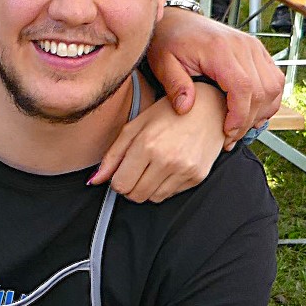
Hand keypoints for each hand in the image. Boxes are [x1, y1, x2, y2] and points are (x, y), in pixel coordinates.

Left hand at [90, 81, 226, 201]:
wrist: (211, 106)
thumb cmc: (170, 113)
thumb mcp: (135, 127)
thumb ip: (112, 156)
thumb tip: (94, 180)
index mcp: (147, 145)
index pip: (120, 185)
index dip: (117, 180)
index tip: (123, 171)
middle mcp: (167, 160)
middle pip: (135, 196)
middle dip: (131, 186)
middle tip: (137, 170)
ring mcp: (184, 170)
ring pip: (153, 199)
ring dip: (148, 187)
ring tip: (154, 166)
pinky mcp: (198, 176)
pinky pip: (171, 195)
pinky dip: (165, 186)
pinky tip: (170, 167)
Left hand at [143, 8, 283, 147]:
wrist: (178, 21)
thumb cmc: (170, 41)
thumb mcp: (164, 63)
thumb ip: (175, 86)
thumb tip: (185, 108)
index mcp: (220, 50)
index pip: (243, 87)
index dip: (240, 115)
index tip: (227, 133)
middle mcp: (243, 46)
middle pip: (262, 90)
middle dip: (248, 120)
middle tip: (229, 138)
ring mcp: (254, 47)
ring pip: (274, 86)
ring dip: (262, 111)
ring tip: (240, 127)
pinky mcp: (257, 51)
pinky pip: (274, 78)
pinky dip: (268, 99)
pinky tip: (252, 112)